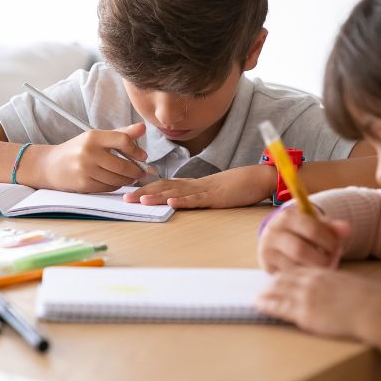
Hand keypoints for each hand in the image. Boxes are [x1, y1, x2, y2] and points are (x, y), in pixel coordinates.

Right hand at [33, 123, 148, 192]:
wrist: (51, 165)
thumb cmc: (79, 149)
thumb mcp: (97, 137)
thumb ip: (121, 133)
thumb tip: (143, 127)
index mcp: (94, 137)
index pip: (123, 140)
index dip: (136, 150)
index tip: (143, 156)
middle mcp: (89, 152)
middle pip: (123, 165)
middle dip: (136, 171)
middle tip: (142, 172)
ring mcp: (85, 169)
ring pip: (117, 179)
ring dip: (128, 180)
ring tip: (132, 178)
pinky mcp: (83, 184)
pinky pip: (108, 188)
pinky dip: (116, 186)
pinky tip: (117, 182)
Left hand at [123, 164, 274, 208]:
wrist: (256, 178)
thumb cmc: (236, 187)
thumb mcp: (211, 193)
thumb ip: (195, 196)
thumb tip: (179, 202)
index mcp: (192, 185)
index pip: (164, 185)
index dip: (146, 188)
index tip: (128, 194)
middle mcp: (194, 185)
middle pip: (165, 187)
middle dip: (144, 192)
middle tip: (124, 198)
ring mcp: (205, 190)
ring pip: (177, 192)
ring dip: (158, 196)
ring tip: (141, 200)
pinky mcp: (216, 197)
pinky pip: (198, 199)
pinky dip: (184, 200)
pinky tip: (172, 202)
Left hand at [255, 268, 380, 368]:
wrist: (373, 309)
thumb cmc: (369, 300)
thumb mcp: (351, 286)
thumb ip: (339, 286)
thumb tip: (339, 292)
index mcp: (324, 273)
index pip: (299, 270)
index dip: (287, 274)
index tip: (279, 277)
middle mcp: (312, 282)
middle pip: (286, 279)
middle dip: (273, 283)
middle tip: (263, 286)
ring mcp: (307, 297)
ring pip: (279, 291)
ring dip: (266, 293)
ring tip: (257, 296)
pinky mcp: (306, 313)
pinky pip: (281, 307)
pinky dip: (268, 305)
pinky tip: (260, 305)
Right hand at [257, 205, 350, 271]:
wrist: (278, 239)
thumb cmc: (302, 231)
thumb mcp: (315, 224)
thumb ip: (331, 227)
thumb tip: (347, 229)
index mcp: (287, 216)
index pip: (311, 228)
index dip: (329, 240)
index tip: (337, 247)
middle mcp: (273, 232)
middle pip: (300, 250)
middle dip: (321, 258)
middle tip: (333, 261)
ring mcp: (268, 250)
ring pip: (293, 266)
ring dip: (314, 269)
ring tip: (325, 267)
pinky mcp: (267, 266)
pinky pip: (289, 276)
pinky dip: (304, 276)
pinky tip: (314, 273)